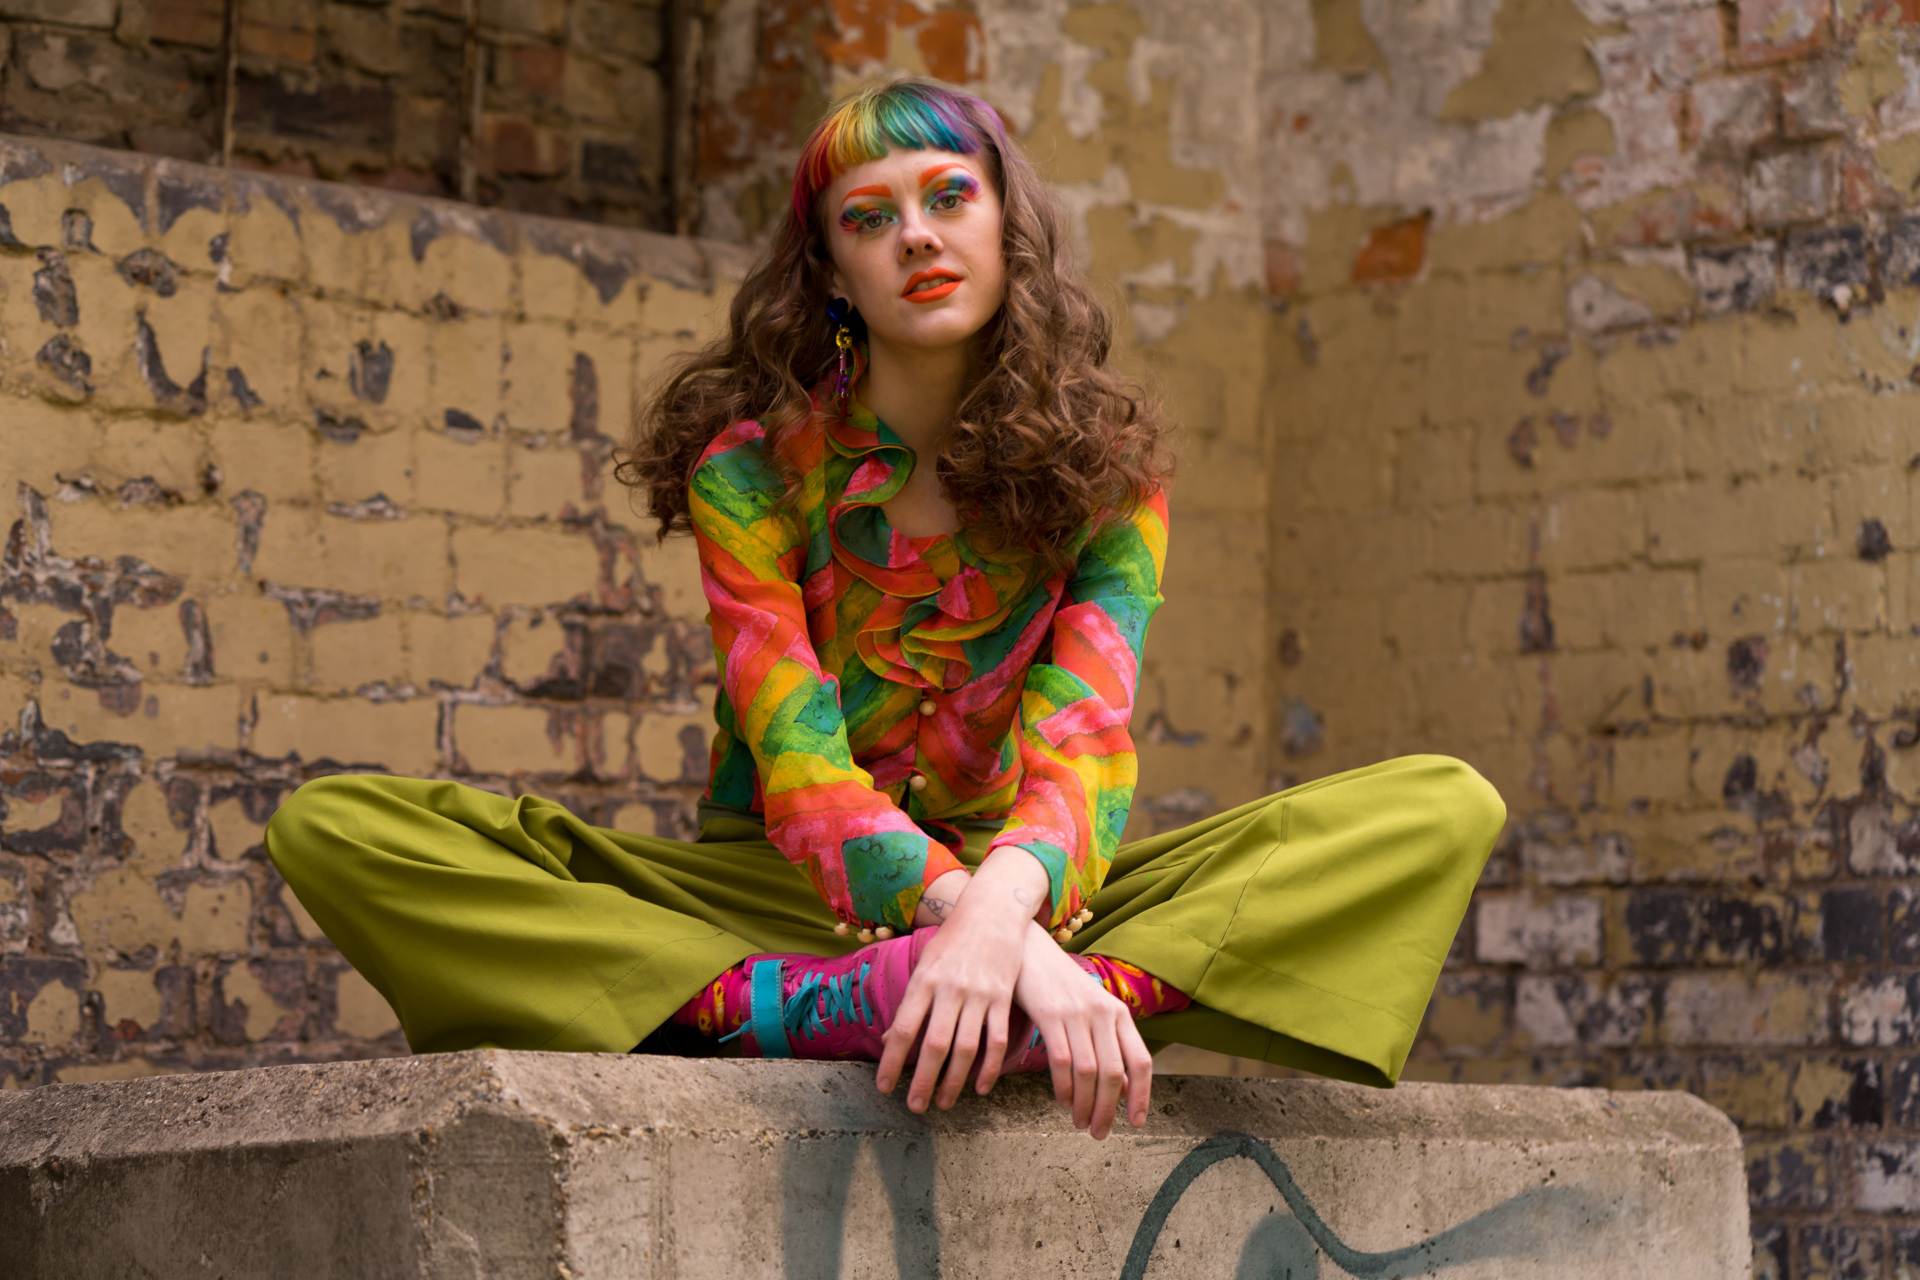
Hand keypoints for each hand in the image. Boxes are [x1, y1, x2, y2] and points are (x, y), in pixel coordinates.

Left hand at [874, 849, 1047, 1112]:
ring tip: (945, 1103)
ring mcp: (978, 994)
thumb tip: (886, 1042)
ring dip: (955, 1081)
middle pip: (934, 1044)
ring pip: (966, 1047)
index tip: (884, 1087)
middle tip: (915, 1107)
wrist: (991, 912)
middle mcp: (949, 990)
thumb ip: (909, 1004)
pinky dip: (990, 1067)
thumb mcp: (923, 966)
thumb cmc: (950, 941)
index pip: (902, 1030)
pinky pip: (997, 1039)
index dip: (892, 1062)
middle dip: (923, 1081)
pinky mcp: (1002, 998)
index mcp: (923, 981)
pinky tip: (981, 1087)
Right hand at [1011, 923, 1153, 1139]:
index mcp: (1118, 1012)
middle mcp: (1103, 1012)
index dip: (1141, 1096)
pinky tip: (1061, 1100)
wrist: (1028, 947)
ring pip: (1089, 1071)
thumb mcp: (1091, 1009)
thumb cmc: (1059, 984)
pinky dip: (1063, 1087)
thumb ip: (1108, 1044)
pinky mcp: (1050, 1012)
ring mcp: (1077, 1012)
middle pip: (1114, 1072)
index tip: (1136, 1123)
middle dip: (1109, 1110)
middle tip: (1099, 1133)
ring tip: (1079, 1123)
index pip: (1140, 1060)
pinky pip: (1062, 1059)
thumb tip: (1125, 1086)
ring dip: (1085, 1104)